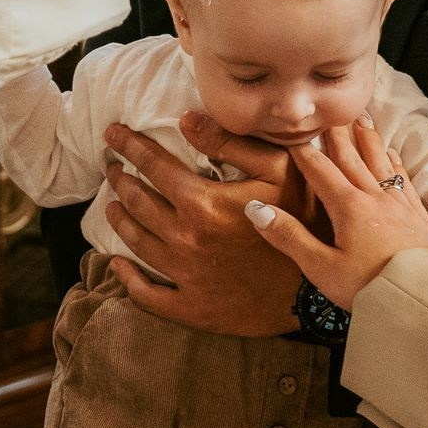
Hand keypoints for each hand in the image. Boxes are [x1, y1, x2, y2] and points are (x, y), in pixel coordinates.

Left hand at [100, 113, 304, 336]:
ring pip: (135, 242)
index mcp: (202, 203)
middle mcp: (184, 238)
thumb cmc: (303, 221)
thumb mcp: (279, 170)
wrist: (316, 290)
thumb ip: (230, 143)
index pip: (152, 165)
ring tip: (112, 204)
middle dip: (120, 178)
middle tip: (110, 165)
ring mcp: (184, 275)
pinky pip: (147, 294)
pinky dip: (127, 279)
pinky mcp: (190, 307)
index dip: (129, 145)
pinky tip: (118, 265)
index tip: (112, 133)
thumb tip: (186, 121)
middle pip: (137, 202)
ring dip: (119, 219)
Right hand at [244, 118, 427, 310]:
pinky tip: (392, 155)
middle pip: (352, 158)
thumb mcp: (321, 267)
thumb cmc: (369, 287)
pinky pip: (404, 179)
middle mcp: (374, 197)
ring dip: (368, 139)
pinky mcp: (418, 216)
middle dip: (337, 134)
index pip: (320, 170)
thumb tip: (255, 208)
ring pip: (380, 162)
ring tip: (362, 119)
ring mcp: (399, 204)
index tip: (292, 134)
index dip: (303, 151)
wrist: (421, 300)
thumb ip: (289, 236)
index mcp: (348, 207)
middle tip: (330, 112)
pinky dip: (395, 163)